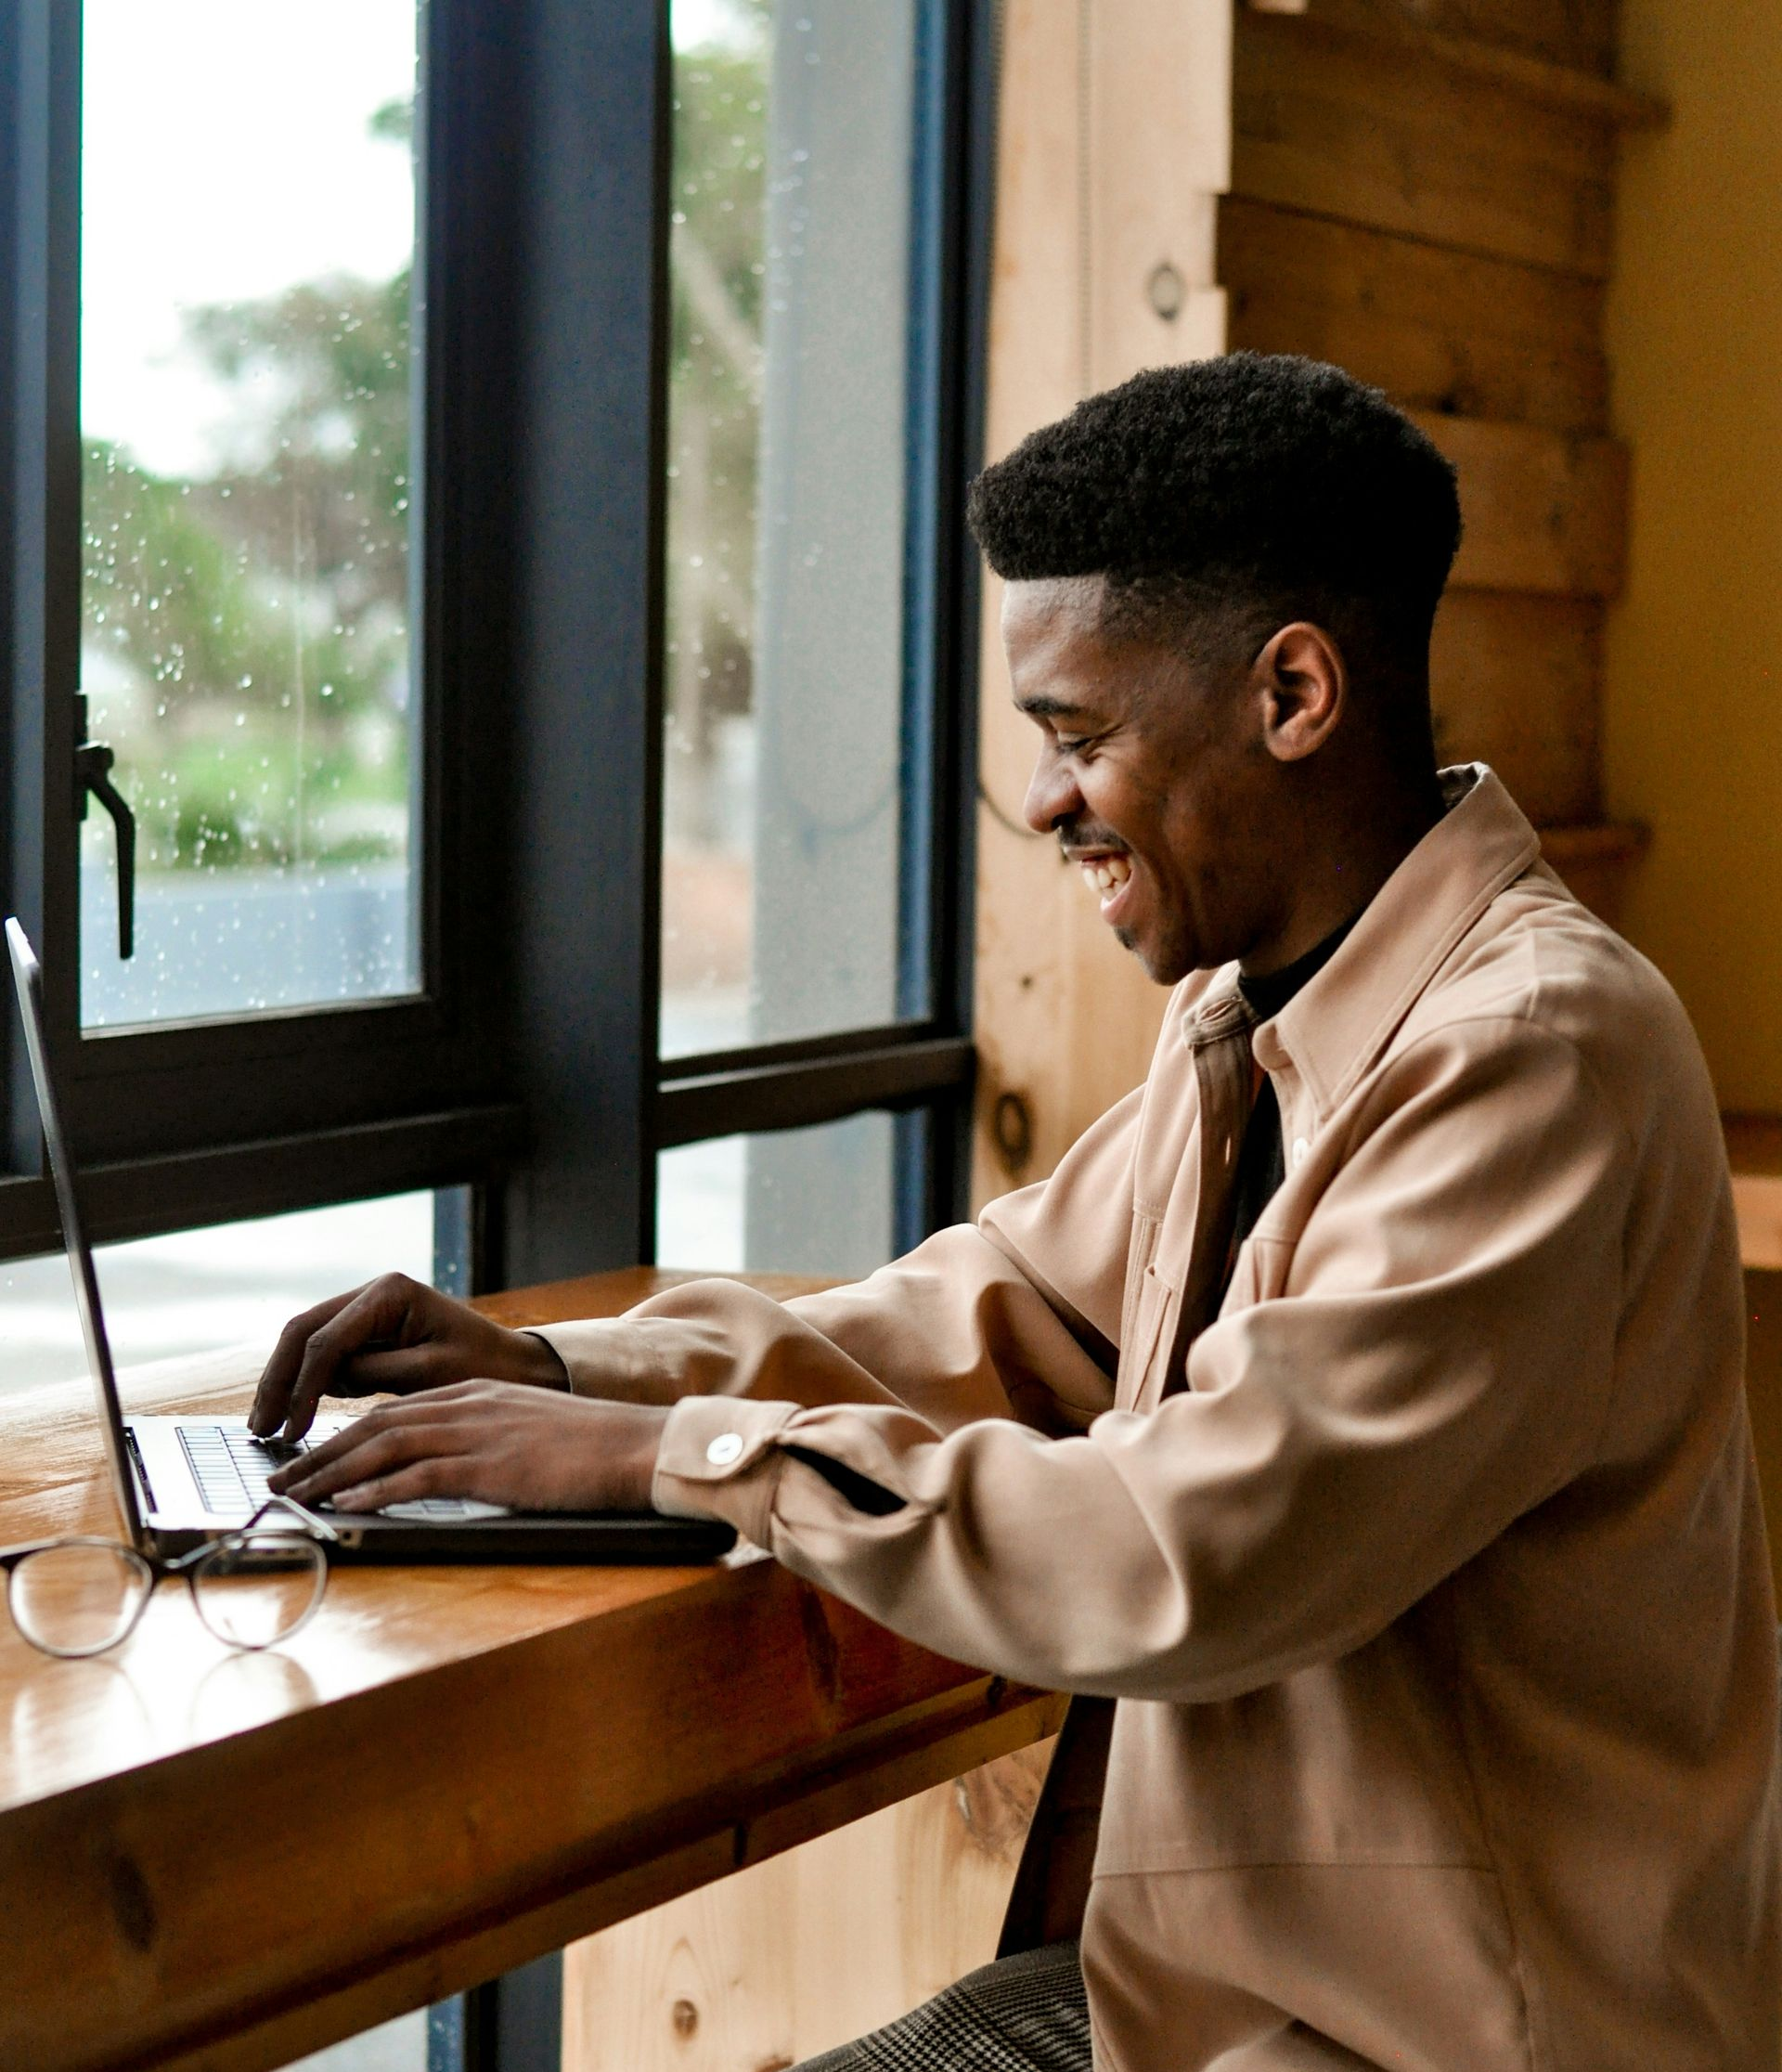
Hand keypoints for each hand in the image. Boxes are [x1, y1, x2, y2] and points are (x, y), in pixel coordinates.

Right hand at [249, 1273, 569, 1440]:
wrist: (513, 1365)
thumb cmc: (482, 1367)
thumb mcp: (430, 1373)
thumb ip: (375, 1372)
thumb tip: (323, 1381)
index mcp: (389, 1294)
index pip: (327, 1341)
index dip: (302, 1387)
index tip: (290, 1431)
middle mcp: (371, 1293)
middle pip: (303, 1333)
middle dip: (278, 1381)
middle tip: (260, 1430)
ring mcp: (365, 1310)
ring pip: (305, 1343)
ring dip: (284, 1383)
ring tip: (266, 1428)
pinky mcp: (366, 1333)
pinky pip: (324, 1355)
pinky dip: (305, 1384)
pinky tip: (291, 1416)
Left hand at [266, 1385, 669, 1513]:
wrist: (638, 1445)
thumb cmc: (596, 1449)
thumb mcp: (533, 1433)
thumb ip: (490, 1442)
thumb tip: (453, 1472)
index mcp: (479, 1395)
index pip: (397, 1411)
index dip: (348, 1435)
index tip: (315, 1456)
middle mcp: (469, 1405)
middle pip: (377, 1424)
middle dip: (323, 1451)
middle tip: (283, 1475)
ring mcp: (478, 1432)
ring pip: (384, 1446)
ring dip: (331, 1471)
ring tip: (294, 1492)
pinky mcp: (489, 1465)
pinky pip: (417, 1475)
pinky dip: (374, 1489)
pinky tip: (345, 1503)